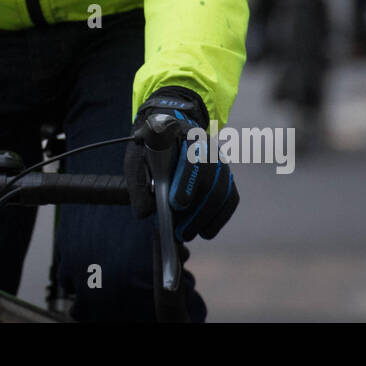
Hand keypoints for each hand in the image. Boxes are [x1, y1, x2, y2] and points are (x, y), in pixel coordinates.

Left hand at [123, 87, 239, 240]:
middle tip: (180, 232)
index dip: (186, 181)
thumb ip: (138, 184)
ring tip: (188, 234)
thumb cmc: (151, 149)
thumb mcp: (136, 160)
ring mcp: (220, 161)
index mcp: (182, 136)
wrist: (168, 132)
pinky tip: (205, 231)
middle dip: (196, 211)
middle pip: (210, 180)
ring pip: (222, 192)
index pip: (191, 157)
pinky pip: (230, 199)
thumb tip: (146, 213)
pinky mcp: (226, 176)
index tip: (176, 203)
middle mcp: (207, 146)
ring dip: (206, 218)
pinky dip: (219, 218)